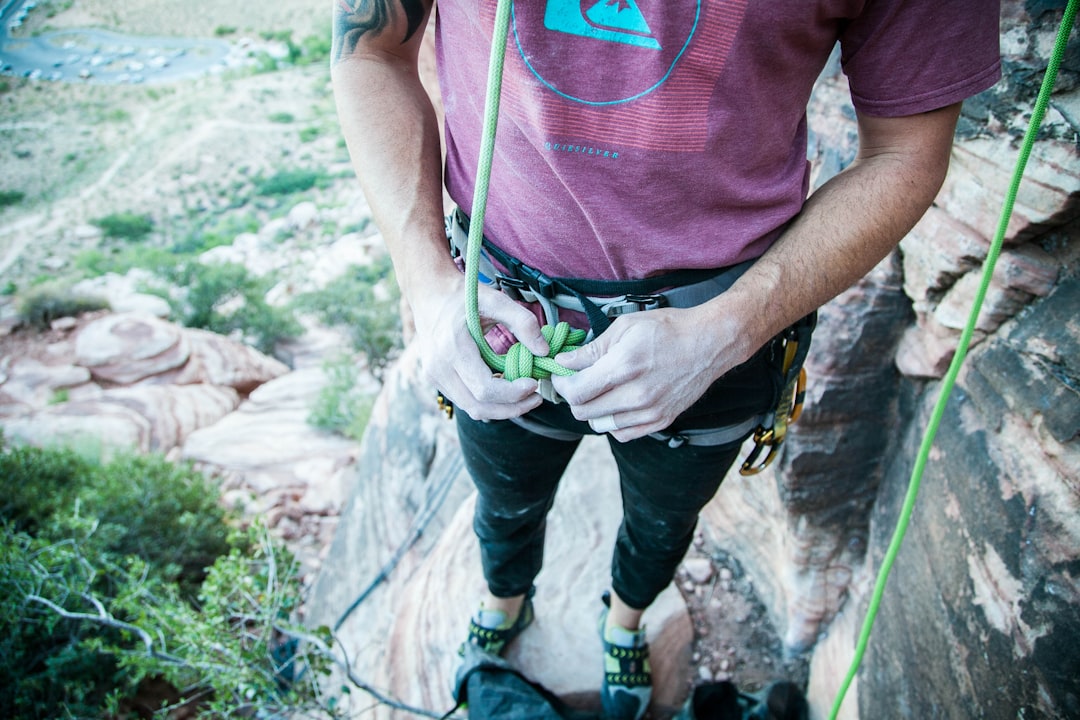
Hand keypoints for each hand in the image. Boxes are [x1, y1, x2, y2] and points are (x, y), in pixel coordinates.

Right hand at [411, 276, 550, 420]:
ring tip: (525, 395)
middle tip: (536, 397)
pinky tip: (505, 388)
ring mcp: (433, 376)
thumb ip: (523, 322)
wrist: (429, 294)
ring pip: (471, 409)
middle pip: (479, 407)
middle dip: (512, 407)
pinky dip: (488, 401)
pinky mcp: (435, 380)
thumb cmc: (463, 296)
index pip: (484, 389)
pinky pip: (465, 400)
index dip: (512, 394)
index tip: (534, 384)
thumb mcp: (496, 301)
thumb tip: (544, 352)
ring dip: (501, 408)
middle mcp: (438, 368)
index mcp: (452, 348)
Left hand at [550, 305, 746, 441]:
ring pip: (599, 425)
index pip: (576, 391)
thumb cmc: (667, 329)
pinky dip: (612, 421)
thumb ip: (591, 349)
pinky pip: (622, 434)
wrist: (708, 343)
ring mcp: (649, 412)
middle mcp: (636, 395)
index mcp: (624, 366)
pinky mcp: (660, 421)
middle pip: (583, 412)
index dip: (560, 383)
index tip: (561, 374)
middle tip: (576, 381)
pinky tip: (617, 402)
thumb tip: (563, 362)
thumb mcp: (624, 327)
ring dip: (592, 409)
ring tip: (599, 390)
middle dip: (573, 396)